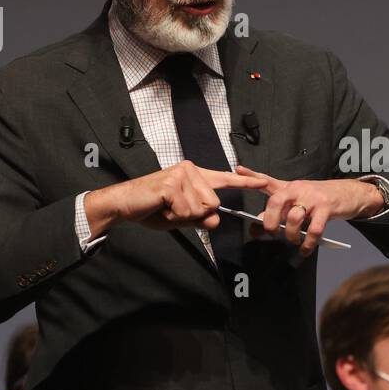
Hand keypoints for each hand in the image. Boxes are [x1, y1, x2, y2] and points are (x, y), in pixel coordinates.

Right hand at [85, 161, 268, 235]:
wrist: (124, 204)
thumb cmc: (152, 208)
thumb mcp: (182, 217)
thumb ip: (201, 218)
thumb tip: (217, 219)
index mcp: (195, 175)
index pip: (224, 179)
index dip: (245, 182)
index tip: (264, 183)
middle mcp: (191, 170)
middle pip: (214, 203)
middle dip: (195, 215)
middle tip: (173, 209)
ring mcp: (181, 175)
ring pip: (201, 209)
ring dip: (183, 216)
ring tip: (165, 207)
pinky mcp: (171, 184)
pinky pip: (186, 210)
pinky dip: (174, 216)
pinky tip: (161, 206)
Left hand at [233, 164, 383, 256]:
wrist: (348, 193)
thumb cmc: (319, 199)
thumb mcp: (298, 201)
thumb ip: (278, 212)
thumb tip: (256, 227)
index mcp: (289, 187)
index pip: (267, 180)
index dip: (252, 175)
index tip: (238, 171)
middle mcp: (298, 189)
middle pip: (276, 202)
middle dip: (270, 221)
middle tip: (272, 233)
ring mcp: (312, 198)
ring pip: (293, 218)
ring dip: (290, 235)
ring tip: (292, 241)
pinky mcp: (326, 208)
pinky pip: (314, 229)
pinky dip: (308, 243)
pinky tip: (306, 249)